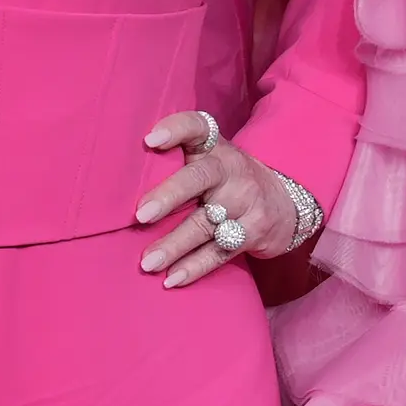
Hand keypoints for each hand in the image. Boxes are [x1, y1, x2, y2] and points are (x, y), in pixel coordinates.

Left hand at [136, 112, 305, 285]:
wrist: (286, 201)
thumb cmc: (228, 180)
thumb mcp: (211, 158)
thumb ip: (177, 159)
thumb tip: (118, 177)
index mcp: (215, 147)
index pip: (198, 126)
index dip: (175, 129)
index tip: (150, 140)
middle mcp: (232, 169)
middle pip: (199, 178)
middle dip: (169, 196)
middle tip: (141, 215)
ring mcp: (246, 200)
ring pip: (206, 223)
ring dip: (175, 245)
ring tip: (148, 262)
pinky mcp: (255, 231)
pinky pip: (220, 252)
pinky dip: (195, 267)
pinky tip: (172, 279)